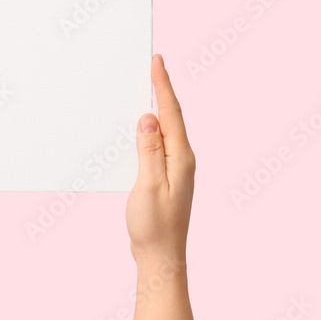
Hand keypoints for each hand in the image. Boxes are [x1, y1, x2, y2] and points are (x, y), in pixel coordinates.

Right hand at [126, 55, 194, 271]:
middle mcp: (182, 159)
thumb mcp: (148, 185)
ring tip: (144, 87)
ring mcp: (175, 168)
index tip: (157, 61)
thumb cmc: (154, 227)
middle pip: (170, 116)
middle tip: (151, 65)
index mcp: (180, 158)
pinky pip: (156, 144)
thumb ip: (149, 150)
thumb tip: (149, 117)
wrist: (160, 258)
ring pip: (163, 130)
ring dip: (154, 108)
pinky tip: (138, 127)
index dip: (163, 85)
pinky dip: (147, 130)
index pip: (171, 112)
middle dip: (160, 89)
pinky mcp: (165, 176)